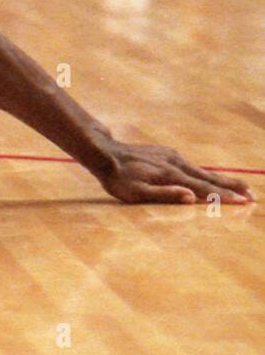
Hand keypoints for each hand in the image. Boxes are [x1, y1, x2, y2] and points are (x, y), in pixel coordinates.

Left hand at [97, 142, 254, 204]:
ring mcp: (172, 157)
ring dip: (221, 179)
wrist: (104, 153)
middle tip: (252, 194)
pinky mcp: (166, 153)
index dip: (224, 196)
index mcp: (171, 176)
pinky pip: (191, 166)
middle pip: (209, 177)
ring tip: (239, 186)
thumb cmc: (118, 178)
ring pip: (201, 170)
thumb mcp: (136, 192)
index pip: (203, 189)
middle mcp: (175, 163)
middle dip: (232, 187)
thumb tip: (190, 198)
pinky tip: (209, 178)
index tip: (244, 201)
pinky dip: (205, 173)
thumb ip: (164, 195)